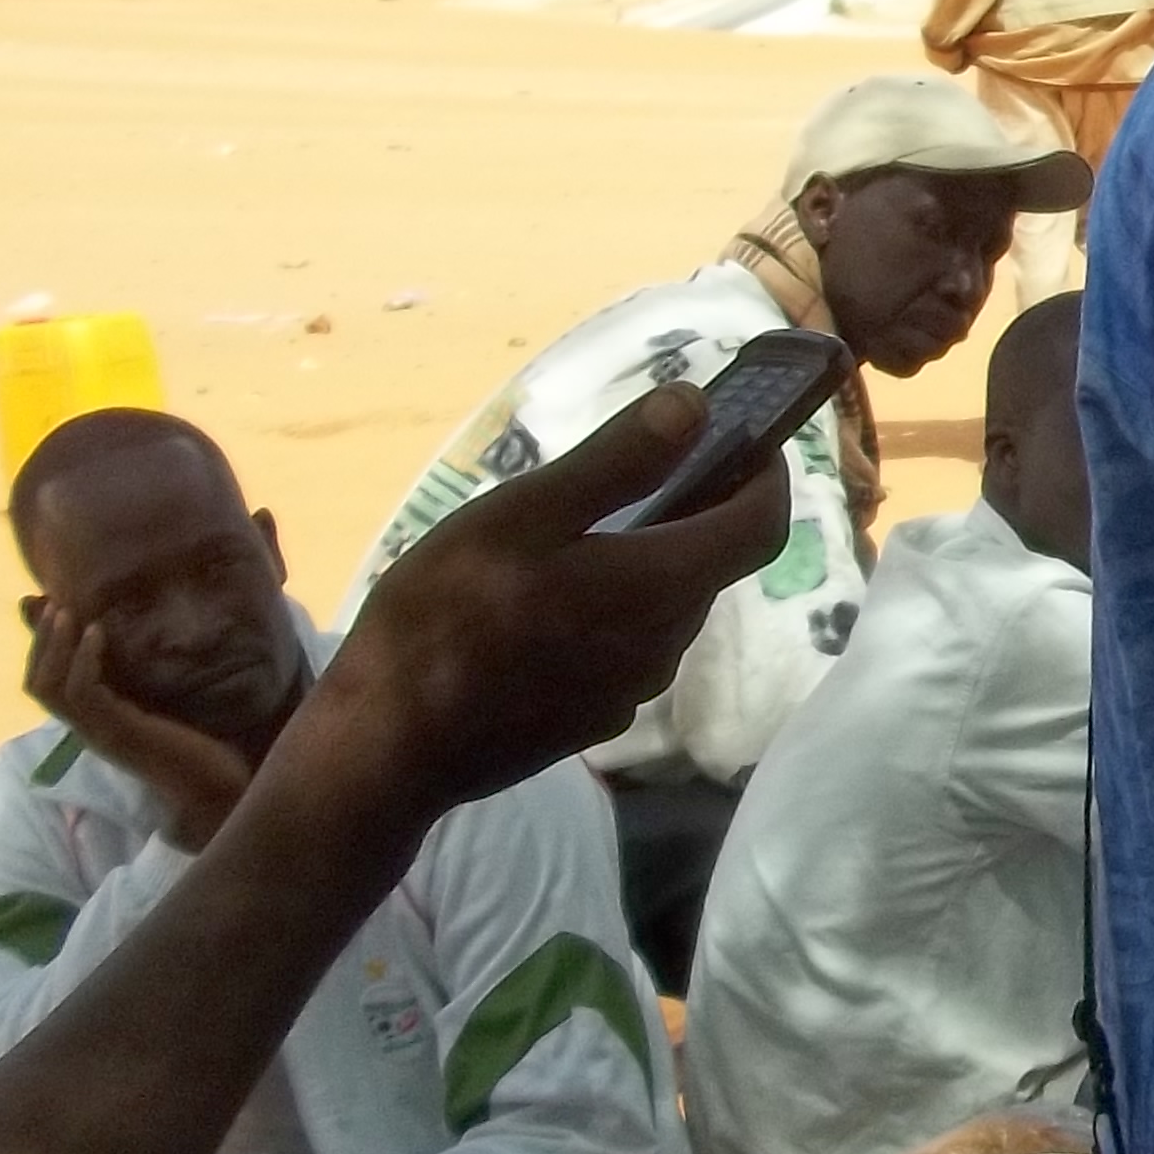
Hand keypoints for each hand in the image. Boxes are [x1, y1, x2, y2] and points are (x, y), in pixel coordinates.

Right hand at [19, 606, 249, 854]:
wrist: (226, 789)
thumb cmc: (210, 747)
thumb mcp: (173, 702)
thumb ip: (155, 678)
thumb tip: (154, 641)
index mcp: (98, 721)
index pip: (49, 684)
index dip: (43, 646)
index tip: (51, 606)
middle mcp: (90, 728)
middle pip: (37, 684)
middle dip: (39, 641)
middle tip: (52, 603)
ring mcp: (100, 733)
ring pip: (47, 688)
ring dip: (53, 645)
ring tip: (66, 612)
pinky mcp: (118, 734)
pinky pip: (81, 694)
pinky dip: (83, 660)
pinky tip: (97, 633)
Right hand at [292, 385, 787, 833]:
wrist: (388, 747)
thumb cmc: (445, 619)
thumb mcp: (522, 516)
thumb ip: (617, 461)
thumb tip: (697, 406)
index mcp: (662, 587)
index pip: (763, 527)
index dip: (766, 476)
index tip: (744, 437)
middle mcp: (665, 646)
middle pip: (711, 565)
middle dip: (694, 512)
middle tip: (638, 470)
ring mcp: (630, 692)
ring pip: (666, 609)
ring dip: (647, 563)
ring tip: (574, 531)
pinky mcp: (592, 721)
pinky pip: (626, 649)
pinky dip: (611, 610)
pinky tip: (542, 602)